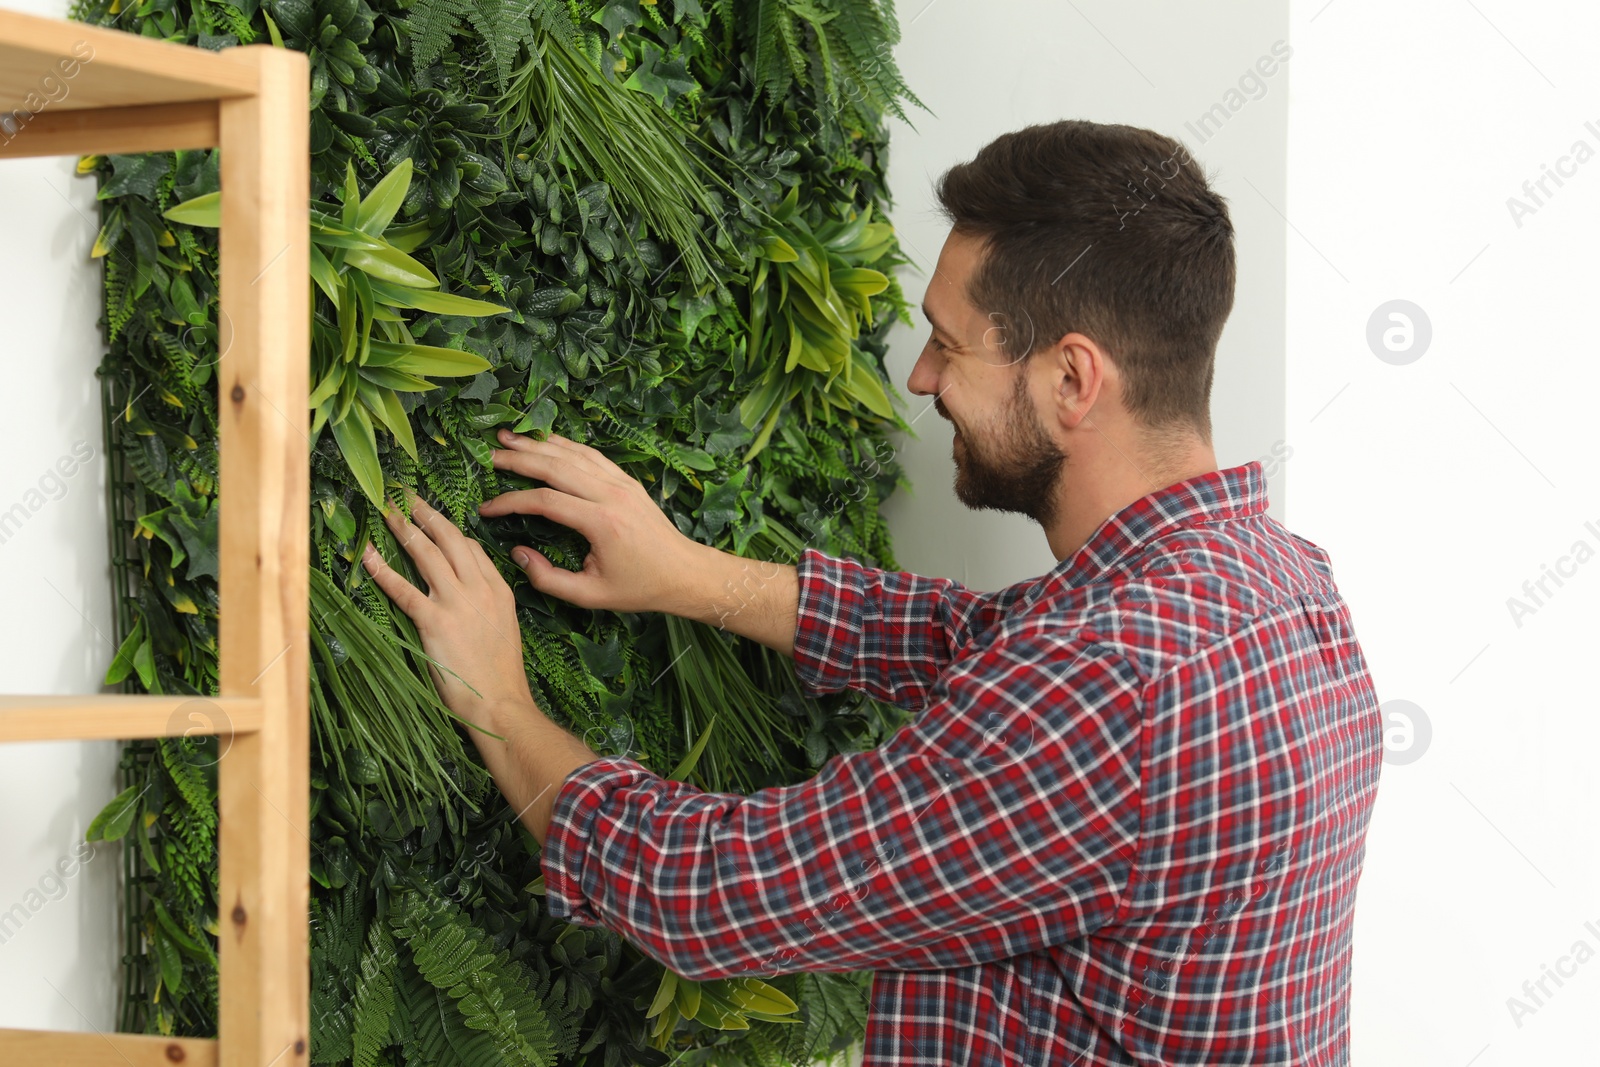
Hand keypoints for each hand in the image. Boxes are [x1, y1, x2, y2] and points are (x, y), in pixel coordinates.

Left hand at [360, 492, 533, 732]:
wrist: (500, 702)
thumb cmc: (501, 675)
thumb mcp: (504, 629)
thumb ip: (488, 605)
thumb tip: (468, 597)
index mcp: (498, 589)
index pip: (472, 548)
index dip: (448, 531)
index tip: (430, 522)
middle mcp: (478, 588)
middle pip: (449, 538)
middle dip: (424, 513)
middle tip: (404, 495)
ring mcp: (456, 602)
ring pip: (426, 553)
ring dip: (402, 528)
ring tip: (385, 510)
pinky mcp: (434, 621)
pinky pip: (403, 588)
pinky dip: (382, 570)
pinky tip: (367, 556)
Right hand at [480, 429, 706, 613]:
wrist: (684, 573)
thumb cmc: (639, 588)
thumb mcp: (591, 596)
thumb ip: (548, 579)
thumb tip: (517, 554)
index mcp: (602, 522)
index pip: (544, 501)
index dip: (510, 502)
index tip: (486, 509)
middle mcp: (612, 495)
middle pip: (556, 466)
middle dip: (518, 458)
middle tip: (488, 455)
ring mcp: (622, 483)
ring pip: (573, 454)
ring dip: (538, 444)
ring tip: (507, 437)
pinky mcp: (627, 480)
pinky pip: (591, 455)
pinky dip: (565, 445)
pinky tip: (545, 441)